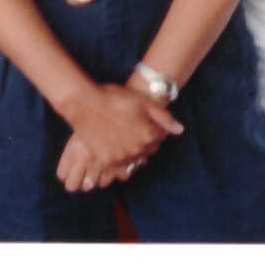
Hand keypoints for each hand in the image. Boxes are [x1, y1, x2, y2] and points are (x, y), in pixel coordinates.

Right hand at [54, 82, 180, 190]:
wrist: (85, 104)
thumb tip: (180, 130)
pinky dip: (120, 158)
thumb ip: (164, 117)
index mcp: (149, 135)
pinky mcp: (107, 161)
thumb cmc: (114, 99)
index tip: (145, 120)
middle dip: (145, 140)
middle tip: (134, 127)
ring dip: (133, 150)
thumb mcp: (143, 102)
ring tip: (123, 135)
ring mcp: (121, 157)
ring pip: (134, 159)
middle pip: (148, 150)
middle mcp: (137, 150)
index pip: (160, 137)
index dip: (154, 127)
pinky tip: (114, 145)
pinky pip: (119, 166)